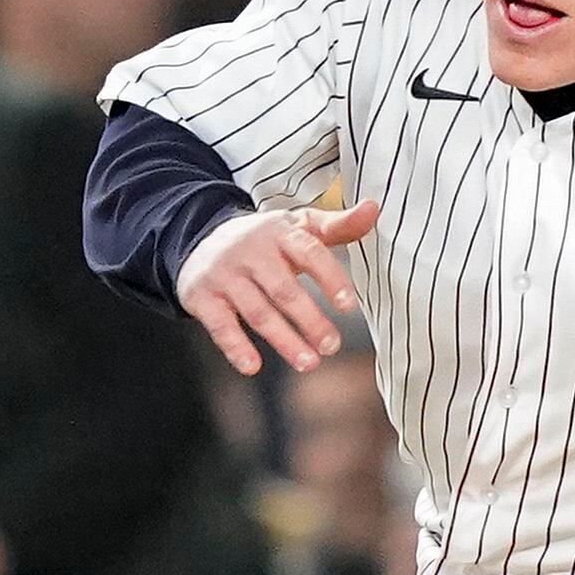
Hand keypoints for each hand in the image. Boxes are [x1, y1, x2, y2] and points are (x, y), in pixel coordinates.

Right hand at [176, 200, 380, 375]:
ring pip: (257, 312)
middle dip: (309, 320)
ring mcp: (225, 275)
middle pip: (283, 289)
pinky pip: (219, 325)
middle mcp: (251, 252)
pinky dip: (235, 347)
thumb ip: (336, 225)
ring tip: (309, 363)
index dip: (330, 279)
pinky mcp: (203, 296)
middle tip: (332, 346)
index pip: (309, 252)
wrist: (201, 238)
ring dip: (284, 340)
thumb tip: (373, 208)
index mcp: (280, 232)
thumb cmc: (266, 239)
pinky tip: (252, 366)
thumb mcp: (298, 226)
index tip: (348, 306)